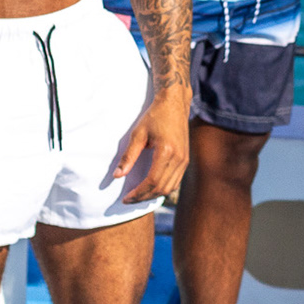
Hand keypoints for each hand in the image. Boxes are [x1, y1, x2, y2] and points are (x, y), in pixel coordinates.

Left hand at [113, 88, 190, 203]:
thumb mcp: (138, 134)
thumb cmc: (155, 116)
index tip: (125, 198)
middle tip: (129, 199)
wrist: (175, 104)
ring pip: (170, 188)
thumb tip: (117, 176)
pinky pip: (175, 181)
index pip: (152, 181)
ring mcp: (184, 159)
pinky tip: (151, 187)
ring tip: (138, 195)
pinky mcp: (186, 159)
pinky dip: (163, 188)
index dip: (138, 193)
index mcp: (166, 151)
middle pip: (161, 188)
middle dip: (144, 197)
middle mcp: (179, 158)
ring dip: (153, 195)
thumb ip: (128, 156)